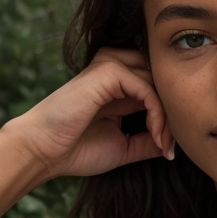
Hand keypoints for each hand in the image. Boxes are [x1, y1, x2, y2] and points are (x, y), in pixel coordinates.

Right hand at [2, 47, 173, 184]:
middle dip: (171, 116)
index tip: (168, 151)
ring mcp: (109, 66)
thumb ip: (147, 140)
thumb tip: (173, 142)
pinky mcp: (107, 70)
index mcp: (116, 84)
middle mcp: (114, 69)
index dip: (168, 118)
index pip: (156, 88)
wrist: (43, 152)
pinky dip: (157, 114)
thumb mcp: (123, 146)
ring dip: (166, 117)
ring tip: (163, 145)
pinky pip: (146, 86)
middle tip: (169, 148)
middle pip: (160, 81)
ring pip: (157, 82)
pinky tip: (156, 136)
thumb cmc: (76, 150)